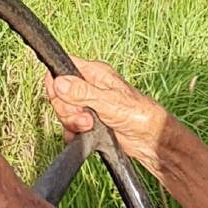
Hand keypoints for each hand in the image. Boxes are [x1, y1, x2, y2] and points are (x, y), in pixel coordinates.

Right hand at [44, 57, 172, 168]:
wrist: (150, 139)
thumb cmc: (139, 114)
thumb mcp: (109, 102)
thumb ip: (82, 92)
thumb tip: (59, 82)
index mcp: (94, 73)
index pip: (63, 68)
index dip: (57, 82)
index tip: (63, 97)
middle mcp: (88, 87)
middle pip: (60, 94)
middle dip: (68, 109)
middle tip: (85, 117)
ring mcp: (87, 105)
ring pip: (64, 111)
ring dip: (72, 122)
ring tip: (90, 126)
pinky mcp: (88, 122)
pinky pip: (69, 126)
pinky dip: (72, 133)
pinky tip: (83, 135)